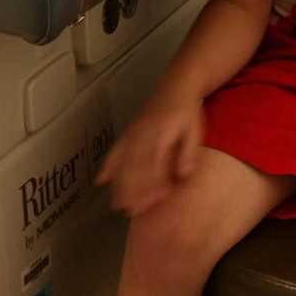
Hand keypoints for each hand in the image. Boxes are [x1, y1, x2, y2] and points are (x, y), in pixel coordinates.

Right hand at [95, 96, 204, 215]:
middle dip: (132, 190)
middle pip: (134, 166)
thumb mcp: (195, 131)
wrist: (177, 84)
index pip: (154, 165)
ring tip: (116, 204)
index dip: (153, 185)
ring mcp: (133, 132)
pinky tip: (100, 180)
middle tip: (131, 211)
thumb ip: (189, 153)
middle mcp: (143, 134)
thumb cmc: (188, 112)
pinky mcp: (129, 131)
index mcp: (161, 135)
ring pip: (121, 161)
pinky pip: (115, 149)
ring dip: (118, 183)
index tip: (154, 202)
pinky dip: (107, 165)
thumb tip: (183, 176)